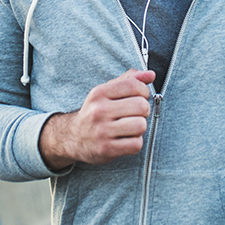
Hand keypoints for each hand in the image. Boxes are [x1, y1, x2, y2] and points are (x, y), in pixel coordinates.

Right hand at [39, 70, 154, 170]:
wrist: (73, 137)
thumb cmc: (95, 112)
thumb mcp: (106, 91)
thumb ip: (129, 79)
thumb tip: (151, 75)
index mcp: (99, 93)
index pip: (134, 85)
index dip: (144, 91)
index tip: (139, 97)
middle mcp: (99, 111)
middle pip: (141, 106)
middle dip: (144, 110)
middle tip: (134, 114)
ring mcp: (102, 131)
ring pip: (141, 125)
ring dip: (140, 127)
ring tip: (130, 127)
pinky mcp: (106, 149)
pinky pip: (136, 144)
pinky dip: (135, 142)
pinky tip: (126, 139)